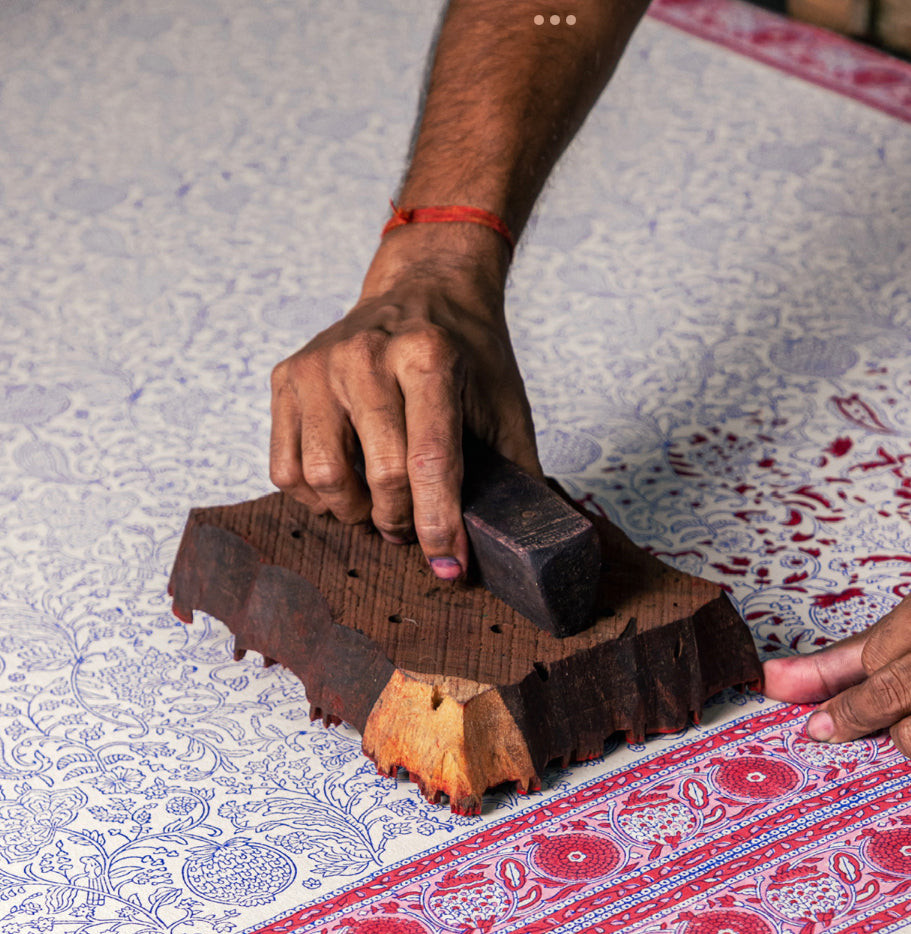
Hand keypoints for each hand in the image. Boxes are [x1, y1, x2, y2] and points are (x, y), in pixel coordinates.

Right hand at [269, 224, 539, 578]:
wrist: (425, 286)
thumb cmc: (467, 354)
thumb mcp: (505, 405)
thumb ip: (514, 474)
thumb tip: (521, 549)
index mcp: (430, 357)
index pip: (432, 462)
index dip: (441, 526)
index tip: (450, 567)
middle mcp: (368, 355)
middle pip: (381, 475)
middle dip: (402, 523)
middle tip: (413, 530)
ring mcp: (321, 365)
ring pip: (324, 477)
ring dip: (354, 512)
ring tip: (377, 506)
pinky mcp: (288, 377)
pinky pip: (287, 467)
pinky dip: (314, 496)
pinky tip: (344, 485)